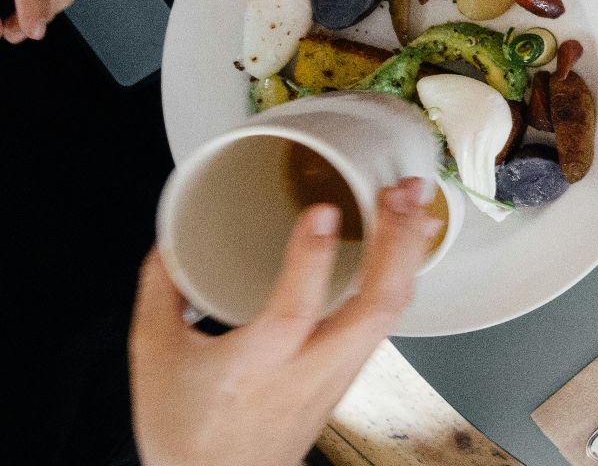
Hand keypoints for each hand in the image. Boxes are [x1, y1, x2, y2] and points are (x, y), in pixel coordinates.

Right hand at [130, 178, 439, 465]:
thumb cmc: (186, 431)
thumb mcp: (154, 359)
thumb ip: (162, 293)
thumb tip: (172, 240)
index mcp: (255, 367)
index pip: (293, 312)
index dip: (310, 259)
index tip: (323, 210)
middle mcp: (308, 371)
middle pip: (374, 308)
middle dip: (397, 245)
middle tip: (402, 193)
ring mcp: (339, 374)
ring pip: (391, 314)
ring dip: (409, 254)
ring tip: (417, 202)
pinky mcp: (351, 373)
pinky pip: (388, 320)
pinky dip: (402, 275)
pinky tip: (408, 243)